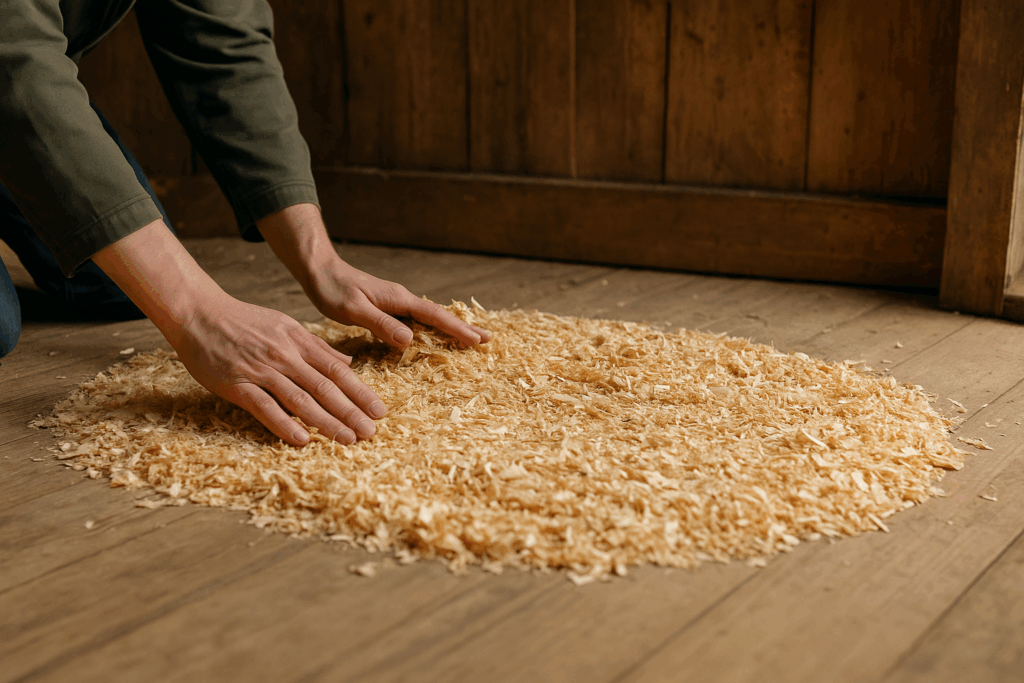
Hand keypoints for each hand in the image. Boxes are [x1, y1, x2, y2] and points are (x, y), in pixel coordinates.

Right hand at [173, 295, 384, 446]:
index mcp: (299, 342)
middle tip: (371, 432)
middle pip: (325, 387)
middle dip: (351, 411)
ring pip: (301, 400)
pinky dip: (284, 424)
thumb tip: (348, 361)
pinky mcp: (237, 385)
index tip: (379, 410)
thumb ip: (317, 347)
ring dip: (326, 422)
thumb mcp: (286, 325)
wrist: (199, 313)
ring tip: (347, 439)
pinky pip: (265, 407)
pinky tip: (303, 439)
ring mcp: (261, 371)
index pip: (337, 371)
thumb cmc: (243, 321)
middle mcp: (285, 356)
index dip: (360, 392)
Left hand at [257, 203, 491, 348]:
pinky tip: (432, 337)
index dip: (456, 329)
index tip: (477, 340)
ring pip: (429, 318)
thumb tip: (411, 341)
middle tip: (487, 340)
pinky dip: (430, 329)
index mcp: (398, 299)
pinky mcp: (386, 307)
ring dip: (449, 329)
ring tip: (469, 339)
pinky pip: (415, 320)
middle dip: (462, 328)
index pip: (434, 316)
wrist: (318, 270)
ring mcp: (395, 303)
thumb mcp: (354, 310)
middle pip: (438, 316)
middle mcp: (401, 299)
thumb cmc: (332, 289)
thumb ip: (381, 324)